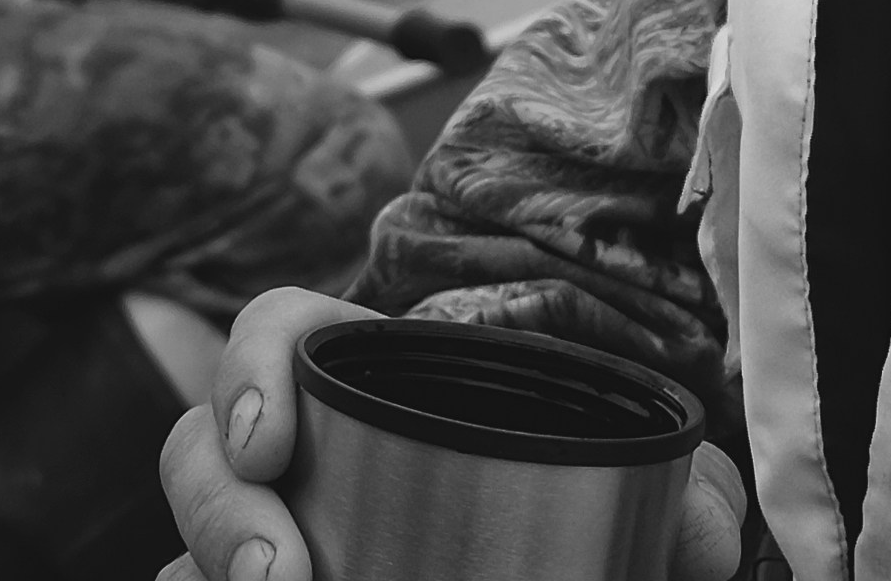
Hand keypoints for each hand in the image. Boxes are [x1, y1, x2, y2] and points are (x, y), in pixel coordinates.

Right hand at [152, 288, 750, 580]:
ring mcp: (272, 544)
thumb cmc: (582, 534)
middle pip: (201, 449)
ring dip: (209, 568)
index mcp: (378, 392)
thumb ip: (684, 496)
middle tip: (277, 576)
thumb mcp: (636, 498)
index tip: (268, 442)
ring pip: (186, 549)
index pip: (282, 334)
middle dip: (219, 509)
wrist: (576, 568)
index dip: (251, 367)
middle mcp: (302, 464)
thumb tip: (704, 523)